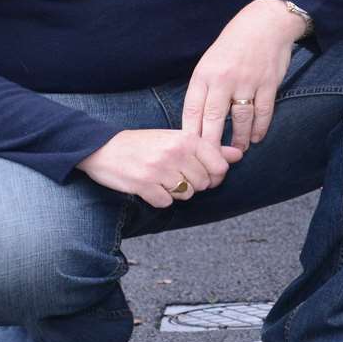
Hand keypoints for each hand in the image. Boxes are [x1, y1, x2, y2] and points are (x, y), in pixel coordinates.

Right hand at [75, 128, 245, 206]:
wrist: (103, 147)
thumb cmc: (144, 143)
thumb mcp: (177, 139)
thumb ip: (208, 149)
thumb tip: (238, 155)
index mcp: (186, 139)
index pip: (220, 166)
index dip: (215, 175)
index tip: (204, 174)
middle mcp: (175, 153)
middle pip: (204, 183)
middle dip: (193, 184)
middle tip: (176, 175)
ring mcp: (159, 170)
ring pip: (187, 194)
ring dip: (177, 192)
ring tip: (162, 179)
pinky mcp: (144, 185)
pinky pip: (166, 203)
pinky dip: (160, 199)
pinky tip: (150, 187)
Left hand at [181, 0, 303, 150]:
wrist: (265, 24)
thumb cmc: (234, 45)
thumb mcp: (210, 62)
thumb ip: (205, 89)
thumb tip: (198, 121)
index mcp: (204, 75)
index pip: (193, 111)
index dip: (190, 134)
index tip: (189, 152)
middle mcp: (223, 79)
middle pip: (213, 120)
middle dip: (211, 145)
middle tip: (211, 163)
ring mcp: (247, 81)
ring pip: (240, 119)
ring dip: (239, 139)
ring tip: (238, 151)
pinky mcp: (268, 83)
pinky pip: (263, 112)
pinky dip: (259, 128)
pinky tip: (256, 137)